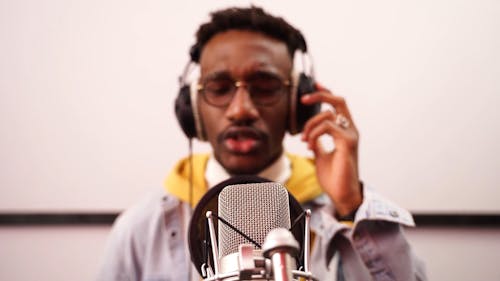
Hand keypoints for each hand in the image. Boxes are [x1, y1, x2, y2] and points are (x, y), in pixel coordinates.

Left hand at [300, 86, 361, 216]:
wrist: (342, 195)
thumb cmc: (334, 178)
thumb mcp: (321, 156)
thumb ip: (318, 143)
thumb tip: (311, 136)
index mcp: (345, 132)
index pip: (338, 105)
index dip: (326, 93)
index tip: (313, 86)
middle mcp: (351, 131)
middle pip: (339, 101)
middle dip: (320, 95)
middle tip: (303, 100)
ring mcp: (351, 136)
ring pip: (328, 114)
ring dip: (310, 125)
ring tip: (304, 140)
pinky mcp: (347, 143)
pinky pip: (328, 127)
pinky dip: (314, 133)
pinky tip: (309, 145)